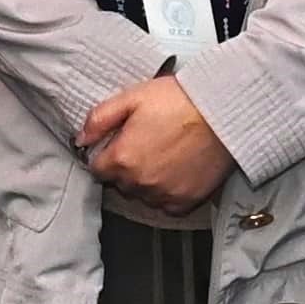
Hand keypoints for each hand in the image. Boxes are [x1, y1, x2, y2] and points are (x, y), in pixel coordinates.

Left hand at [80, 74, 235, 209]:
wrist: (224, 111)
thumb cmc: (181, 100)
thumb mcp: (133, 97)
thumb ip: (99, 118)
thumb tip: (81, 138)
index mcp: (121, 158)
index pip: (98, 168)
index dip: (109, 153)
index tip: (122, 142)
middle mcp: (139, 182)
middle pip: (121, 183)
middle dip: (128, 166)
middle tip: (148, 143)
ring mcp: (163, 194)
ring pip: (143, 195)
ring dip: (147, 181)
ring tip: (165, 155)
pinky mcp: (185, 201)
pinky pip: (166, 206)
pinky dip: (168, 192)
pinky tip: (177, 171)